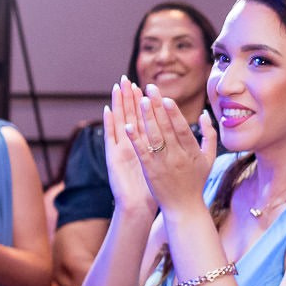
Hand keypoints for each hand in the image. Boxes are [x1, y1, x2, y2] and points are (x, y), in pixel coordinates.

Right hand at [103, 81, 156, 216]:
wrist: (138, 207)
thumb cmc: (154, 188)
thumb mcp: (162, 165)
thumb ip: (168, 151)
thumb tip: (178, 138)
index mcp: (144, 145)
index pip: (144, 119)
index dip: (144, 103)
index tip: (146, 86)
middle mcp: (131, 145)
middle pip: (130, 116)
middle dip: (129, 98)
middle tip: (127, 79)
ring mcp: (121, 149)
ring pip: (119, 122)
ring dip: (118, 104)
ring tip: (117, 86)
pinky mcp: (113, 157)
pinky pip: (111, 137)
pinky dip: (109, 123)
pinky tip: (107, 109)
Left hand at [129, 81, 216, 217]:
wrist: (184, 208)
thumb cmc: (196, 182)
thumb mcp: (209, 159)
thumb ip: (210, 135)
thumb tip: (205, 114)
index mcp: (192, 153)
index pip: (183, 129)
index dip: (174, 113)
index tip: (166, 97)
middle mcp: (178, 157)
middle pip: (166, 128)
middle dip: (157, 107)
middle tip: (149, 88)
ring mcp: (163, 164)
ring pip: (154, 137)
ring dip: (146, 118)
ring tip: (140, 100)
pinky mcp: (150, 171)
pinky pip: (142, 152)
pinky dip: (135, 139)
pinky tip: (128, 125)